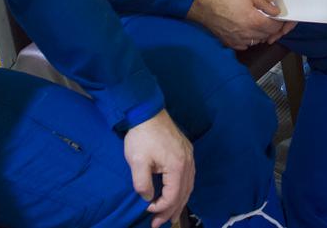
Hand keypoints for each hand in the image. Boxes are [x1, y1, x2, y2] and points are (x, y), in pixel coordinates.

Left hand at [123, 109, 194, 227]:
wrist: (146, 110)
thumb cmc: (141, 136)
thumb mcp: (137, 162)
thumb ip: (142, 184)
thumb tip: (148, 197)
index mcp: (178, 166)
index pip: (173, 196)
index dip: (161, 208)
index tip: (147, 210)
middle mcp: (188, 162)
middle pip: (184, 193)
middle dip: (171, 211)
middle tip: (158, 224)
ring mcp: (189, 155)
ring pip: (188, 186)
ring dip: (179, 202)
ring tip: (169, 215)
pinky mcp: (186, 150)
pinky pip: (188, 177)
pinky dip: (182, 189)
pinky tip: (176, 194)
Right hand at [187, 0, 283, 49]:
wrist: (206, 6)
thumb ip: (265, 4)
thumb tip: (276, 12)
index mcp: (255, 21)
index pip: (274, 27)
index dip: (278, 22)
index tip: (277, 17)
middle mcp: (249, 34)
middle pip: (267, 35)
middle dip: (270, 28)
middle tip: (267, 19)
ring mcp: (240, 41)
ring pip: (257, 41)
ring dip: (260, 34)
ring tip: (256, 23)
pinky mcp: (231, 43)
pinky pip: (246, 45)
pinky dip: (249, 39)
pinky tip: (245, 30)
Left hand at [246, 0, 296, 44]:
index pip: (295, 10)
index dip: (290, 21)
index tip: (283, 30)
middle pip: (286, 18)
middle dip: (280, 30)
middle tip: (271, 38)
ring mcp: (276, 3)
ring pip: (277, 19)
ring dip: (273, 29)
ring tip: (265, 39)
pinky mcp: (268, 4)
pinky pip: (270, 17)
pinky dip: (266, 24)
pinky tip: (260, 31)